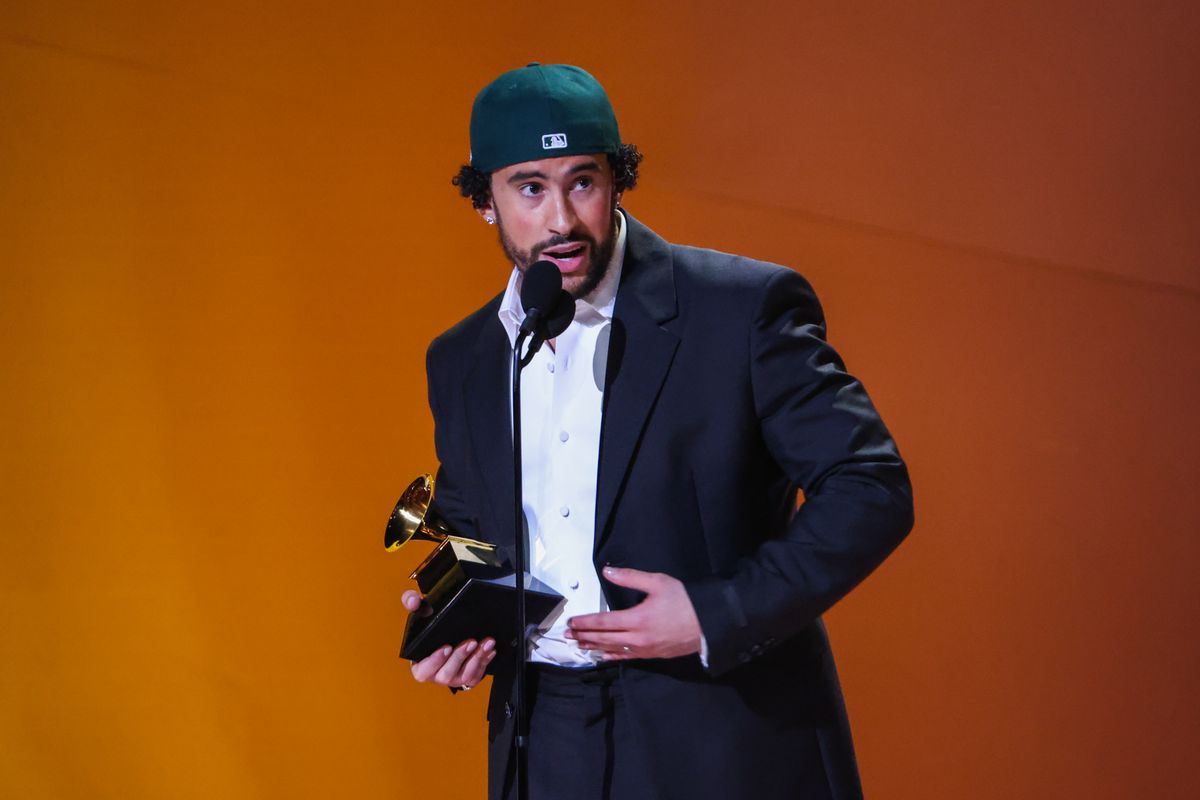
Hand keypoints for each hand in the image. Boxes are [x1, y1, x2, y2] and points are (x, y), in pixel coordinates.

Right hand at [402, 590, 495, 687]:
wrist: (448, 632)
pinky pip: (478, 674)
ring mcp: (454, 678)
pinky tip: (490, 649)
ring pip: (466, 675)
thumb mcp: (420, 612)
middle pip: (447, 674)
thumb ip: (411, 602)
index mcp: (420, 665)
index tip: (447, 647)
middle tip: (471, 641)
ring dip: (477, 659)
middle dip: (460, 657)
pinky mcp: (468, 678)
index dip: (435, 661)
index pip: (424, 670)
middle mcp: (436, 676)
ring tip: (487, 642)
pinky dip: (485, 661)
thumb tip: (412, 601)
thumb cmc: (430, 625)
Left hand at [564, 566, 702, 660]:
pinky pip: (628, 657)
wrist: (711, 623)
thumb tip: (608, 571)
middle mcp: (638, 638)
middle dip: (584, 636)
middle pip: (604, 638)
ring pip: (614, 650)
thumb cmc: (686, 601)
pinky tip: (603, 656)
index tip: (571, 622)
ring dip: (594, 647)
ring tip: (579, 645)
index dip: (585, 623)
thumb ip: (630, 577)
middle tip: (567, 635)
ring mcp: (646, 649)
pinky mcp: (653, 655)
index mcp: (638, 619)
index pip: (604, 622)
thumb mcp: (658, 582)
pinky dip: (612, 656)